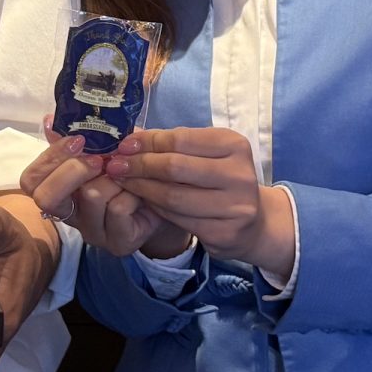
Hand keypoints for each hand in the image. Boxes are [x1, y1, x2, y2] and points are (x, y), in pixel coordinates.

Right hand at [20, 127, 182, 258]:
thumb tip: (48, 120)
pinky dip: (132, 192)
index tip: (78, 140)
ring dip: (113, 177)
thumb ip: (78, 138)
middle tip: (98, 160)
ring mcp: (92, 232)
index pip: (31, 181)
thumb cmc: (129, 170)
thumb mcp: (104, 150)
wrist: (165, 198)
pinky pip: (118, 208)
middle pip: (46, 198)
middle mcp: (70, 215)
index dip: (50, 158)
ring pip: (90, 196)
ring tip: (128, 175)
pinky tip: (140, 193)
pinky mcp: (118, 242)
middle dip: (74, 170)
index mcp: (61, 190)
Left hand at [106, 127, 293, 274]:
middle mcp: (239, 174)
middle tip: (116, 165)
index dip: (148, 142)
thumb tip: (131, 137)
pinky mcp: (224, 233)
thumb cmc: (222, 178)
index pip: (181, 139)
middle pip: (175, 168)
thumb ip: (173, 144)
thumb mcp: (206, 154)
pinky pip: (178, 218)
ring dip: (141, 188)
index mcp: (234, 145)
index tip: (124, 145)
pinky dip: (155, 207)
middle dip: (139, 165)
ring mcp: (235, 207)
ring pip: (173, 196)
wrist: (255, 222)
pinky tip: (143, 199)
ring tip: (123, 182)